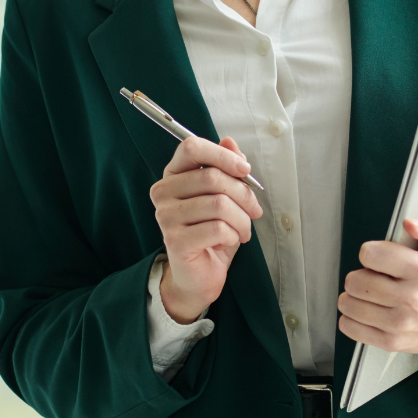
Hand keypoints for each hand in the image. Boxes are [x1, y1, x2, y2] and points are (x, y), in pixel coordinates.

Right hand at [149, 135, 261, 323]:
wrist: (198, 276)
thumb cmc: (212, 233)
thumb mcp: (225, 196)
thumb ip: (227, 168)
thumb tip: (230, 141)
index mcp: (174, 175)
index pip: (191, 148)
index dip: (223, 155)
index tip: (245, 169)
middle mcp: (163, 192)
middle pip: (212, 177)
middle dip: (244, 194)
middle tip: (254, 210)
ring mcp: (165, 216)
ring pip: (219, 204)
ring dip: (242, 219)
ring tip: (243, 230)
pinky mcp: (175, 240)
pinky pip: (217, 228)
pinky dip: (234, 234)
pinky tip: (231, 240)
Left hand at [338, 216, 417, 354]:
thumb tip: (410, 223)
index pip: (371, 255)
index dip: (371, 252)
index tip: (377, 257)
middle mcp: (411, 299)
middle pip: (356, 281)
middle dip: (360, 275)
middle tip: (373, 276)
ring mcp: (400, 323)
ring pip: (349, 304)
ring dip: (354, 296)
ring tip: (370, 294)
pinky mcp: (391, 342)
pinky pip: (350, 327)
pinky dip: (352, 318)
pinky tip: (367, 311)